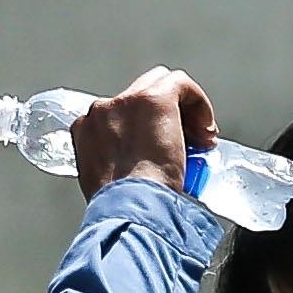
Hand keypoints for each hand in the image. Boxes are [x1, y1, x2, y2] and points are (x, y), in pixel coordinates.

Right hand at [73, 68, 216, 196]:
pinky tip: (206, 130)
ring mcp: (126, 102)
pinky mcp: (153, 98)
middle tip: (187, 144)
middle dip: (166, 116)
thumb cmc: (123, 209)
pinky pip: (180, 84)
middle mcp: (102, 110)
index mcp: (86, 131)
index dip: (146, 131)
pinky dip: (199, 102)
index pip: (119, 118)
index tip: (161, 153)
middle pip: (140, 95)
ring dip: (184, 112)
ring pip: (161, 86)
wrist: (129, 208)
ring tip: (199, 142)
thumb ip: (117, 170)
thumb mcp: (107, 187)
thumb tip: (142, 173)